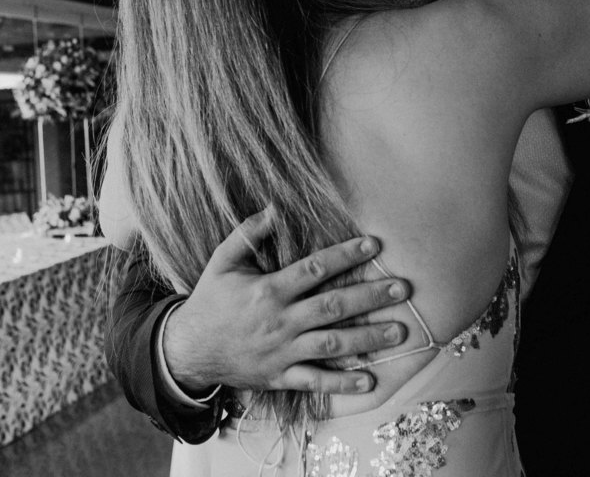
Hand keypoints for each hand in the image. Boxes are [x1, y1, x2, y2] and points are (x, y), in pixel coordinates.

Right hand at [162, 207, 410, 394]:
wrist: (187, 351)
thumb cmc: (210, 301)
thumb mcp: (222, 261)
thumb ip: (248, 233)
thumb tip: (274, 207)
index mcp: (268, 290)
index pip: (314, 269)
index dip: (345, 255)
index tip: (373, 245)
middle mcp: (279, 320)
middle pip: (333, 306)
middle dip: (370, 296)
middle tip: (403, 289)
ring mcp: (282, 351)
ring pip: (332, 344)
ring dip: (368, 338)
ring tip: (399, 332)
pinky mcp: (280, 376)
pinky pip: (316, 381)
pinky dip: (343, 382)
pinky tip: (370, 379)